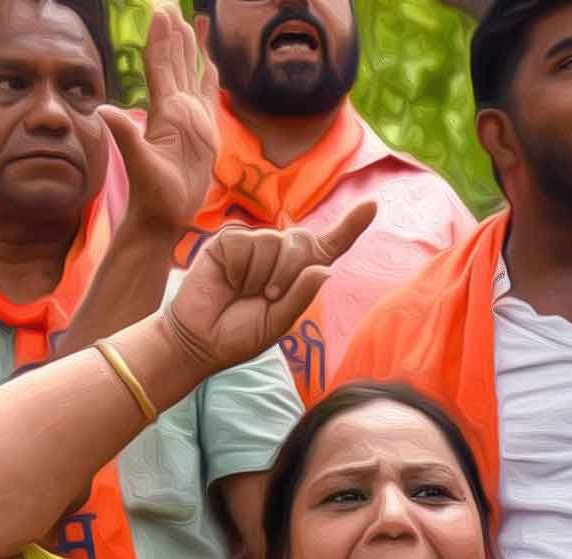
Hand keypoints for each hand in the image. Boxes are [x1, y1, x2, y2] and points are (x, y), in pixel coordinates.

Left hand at [100, 5, 219, 234]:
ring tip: (191, 20)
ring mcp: (191, 119)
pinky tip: (210, 61)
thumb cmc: (154, 194)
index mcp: (164, 111)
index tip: (161, 10)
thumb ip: (125, 135)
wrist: (164, 214)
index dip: (161, 38)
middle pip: (175, 62)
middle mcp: (176, 109)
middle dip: (174, 33)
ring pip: (191, 73)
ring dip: (190, 48)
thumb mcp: (140, 164)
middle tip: (171, 3)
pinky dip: (209, 76)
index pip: (161, 66)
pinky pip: (207, 96)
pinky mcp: (204, 132)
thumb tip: (102, 110)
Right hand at [161, 204, 375, 371]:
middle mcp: (278, 256)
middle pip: (304, 242)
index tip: (373, 205)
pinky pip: (248, 242)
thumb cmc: (239, 335)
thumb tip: (326, 269)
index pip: (328, 248)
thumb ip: (302, 296)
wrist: (199, 339)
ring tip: (245, 291)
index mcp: (297, 277)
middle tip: (270, 296)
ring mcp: (254, 245)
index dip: (350, 227)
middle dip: (292, 269)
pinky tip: (230, 281)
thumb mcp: (278, 323)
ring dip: (264, 274)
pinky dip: (243, 268)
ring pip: (275, 241)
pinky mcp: (230, 240)